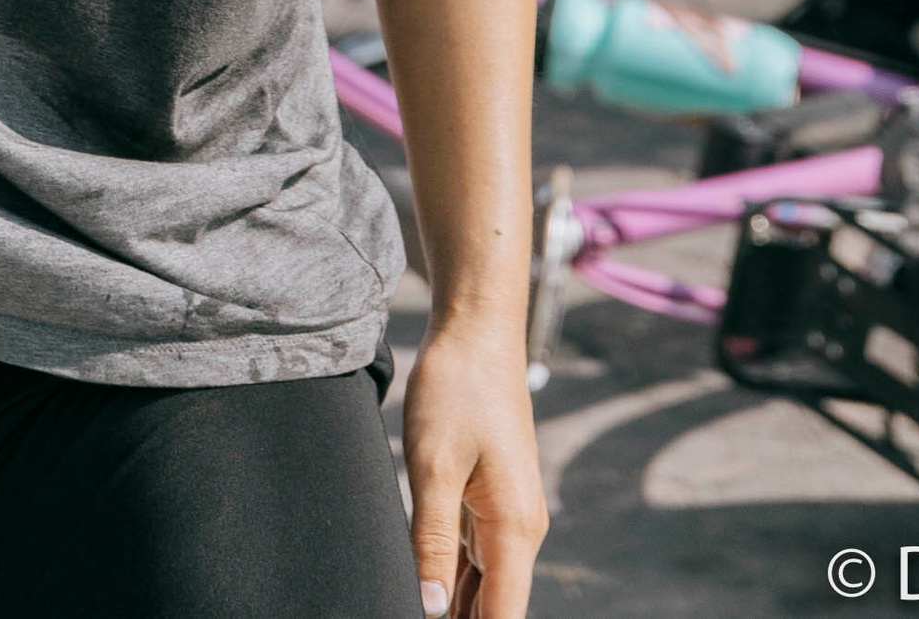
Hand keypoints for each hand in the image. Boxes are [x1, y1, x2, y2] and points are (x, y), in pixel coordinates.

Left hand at [402, 312, 545, 617]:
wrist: (476, 329)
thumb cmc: (457, 389)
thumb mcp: (433, 467)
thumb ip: (432, 543)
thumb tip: (430, 610)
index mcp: (514, 529)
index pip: (503, 617)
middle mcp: (519, 530)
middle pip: (494, 607)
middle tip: (399, 611)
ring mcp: (507, 514)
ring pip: (482, 584)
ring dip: (453, 606)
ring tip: (404, 604)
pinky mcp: (490, 498)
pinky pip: (473, 555)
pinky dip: (450, 577)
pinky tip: (421, 588)